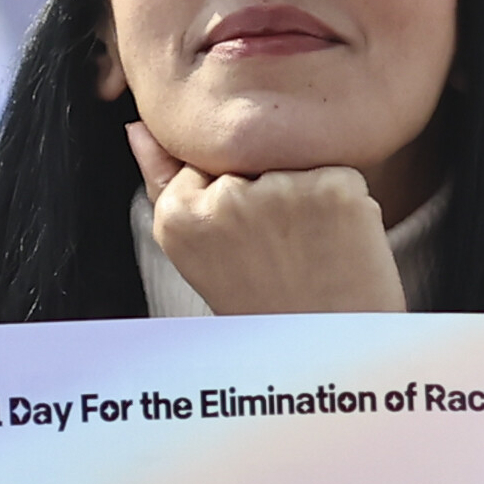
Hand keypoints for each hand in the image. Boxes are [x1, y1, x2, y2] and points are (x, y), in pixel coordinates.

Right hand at [129, 123, 405, 314]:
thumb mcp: (197, 251)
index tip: (247, 248)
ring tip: (310, 254)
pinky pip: (340, 173)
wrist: (327, 356)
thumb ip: (162, 183)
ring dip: (308, 197)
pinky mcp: (336, 189)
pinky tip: (340, 247)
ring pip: (295, 162)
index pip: (206, 163)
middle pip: (249, 157)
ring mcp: (281, 191)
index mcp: (178, 215)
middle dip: (269, 192)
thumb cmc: (262, 307)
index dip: (235, 201)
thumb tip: (137, 127)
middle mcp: (224, 199)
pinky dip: (347, 204)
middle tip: (279, 257)